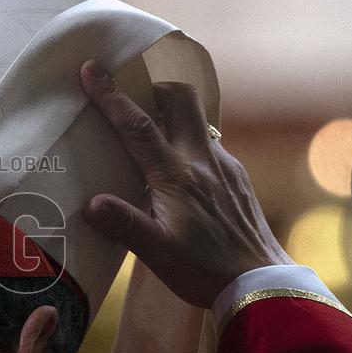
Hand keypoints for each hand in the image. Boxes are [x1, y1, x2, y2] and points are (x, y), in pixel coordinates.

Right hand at [79, 60, 292, 307]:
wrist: (260, 283)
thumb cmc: (203, 271)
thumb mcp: (157, 254)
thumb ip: (124, 225)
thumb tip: (92, 202)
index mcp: (177, 177)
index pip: (138, 126)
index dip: (112, 95)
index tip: (91, 69)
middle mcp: (202, 161)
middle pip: (181, 100)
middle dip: (154, 87)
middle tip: (132, 94)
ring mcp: (224, 166)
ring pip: (197, 120)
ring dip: (172, 114)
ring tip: (151, 134)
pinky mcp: (236, 178)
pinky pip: (207, 145)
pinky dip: (186, 142)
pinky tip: (178, 171)